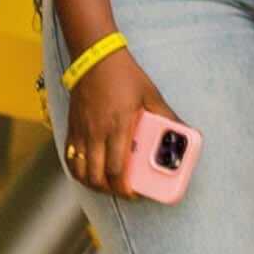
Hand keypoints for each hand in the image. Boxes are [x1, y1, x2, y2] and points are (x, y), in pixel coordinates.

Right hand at [57, 43, 168, 193]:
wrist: (94, 59)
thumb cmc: (125, 76)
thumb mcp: (151, 95)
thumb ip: (167, 115)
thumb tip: (183, 131)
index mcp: (118, 127)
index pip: (116, 169)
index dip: (124, 188)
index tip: (134, 194)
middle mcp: (96, 134)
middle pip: (96, 176)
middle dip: (109, 190)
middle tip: (123, 191)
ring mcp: (81, 132)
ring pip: (79, 171)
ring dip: (92, 183)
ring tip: (107, 185)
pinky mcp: (71, 128)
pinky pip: (70, 157)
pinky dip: (78, 171)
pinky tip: (89, 172)